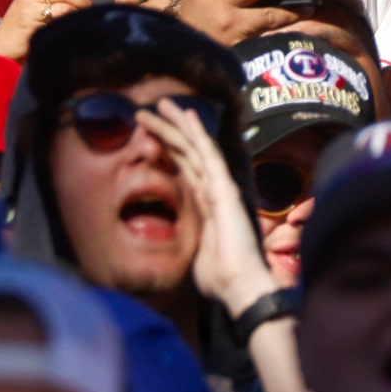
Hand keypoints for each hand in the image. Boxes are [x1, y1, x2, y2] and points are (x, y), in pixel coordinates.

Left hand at [142, 102, 275, 317]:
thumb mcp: (196, 257)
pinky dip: (198, 135)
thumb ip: (192, 244)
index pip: (185, 168)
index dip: (169, 147)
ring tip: (158, 104)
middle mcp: (213, 190)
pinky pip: (209, 156)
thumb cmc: (221, 279)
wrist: (240, 287)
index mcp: (207, 205)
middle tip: (150, 110)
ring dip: (176, 125)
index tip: (152, 133)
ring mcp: (220, 188)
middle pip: (187, 152)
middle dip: (168, 129)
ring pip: (195, 148)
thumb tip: (187, 250)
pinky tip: (189, 117)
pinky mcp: (224, 190)